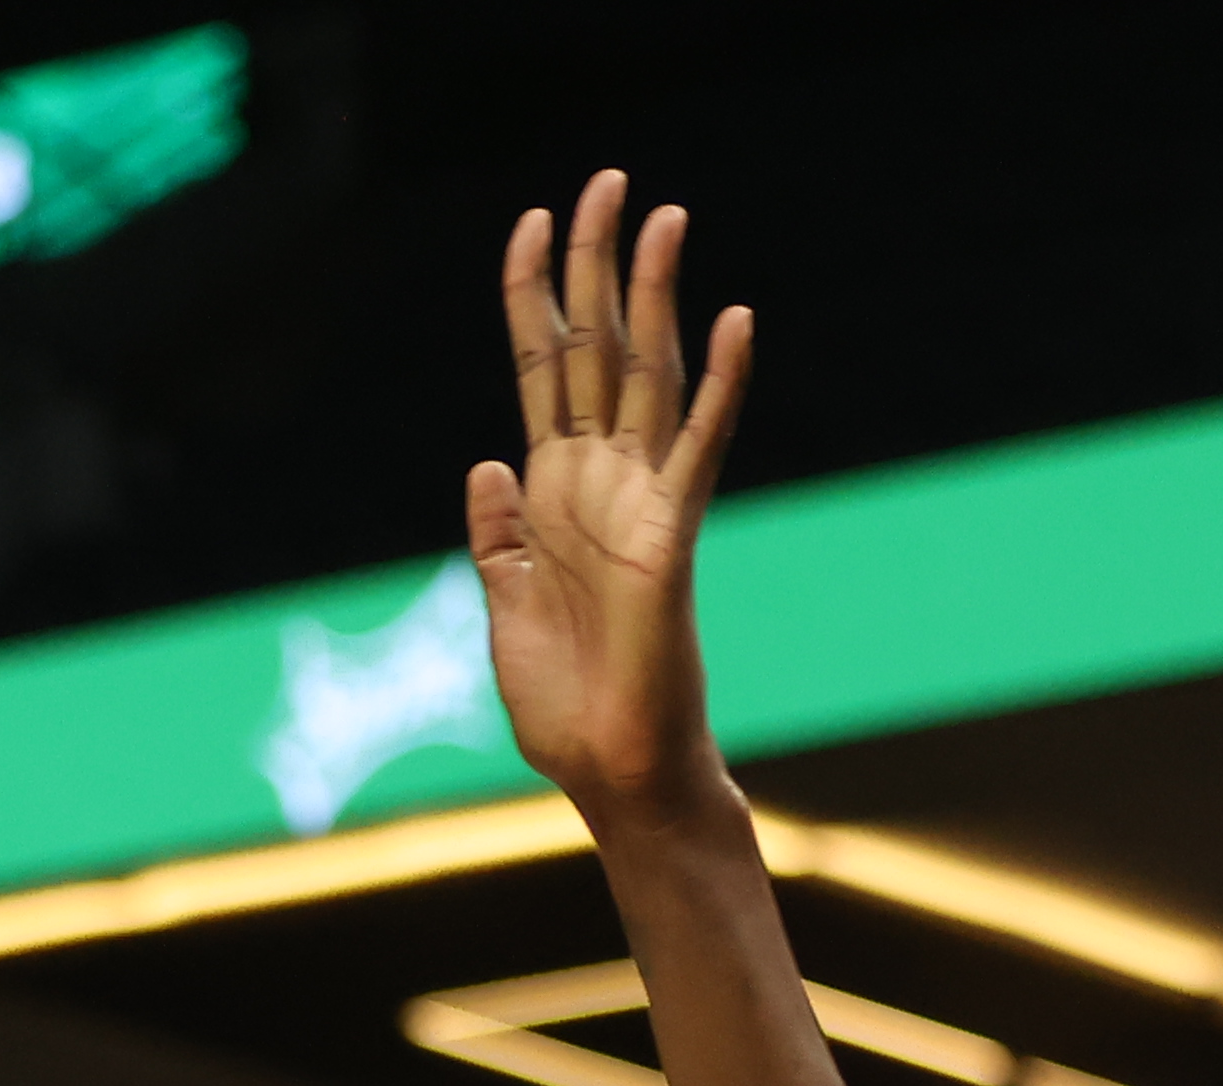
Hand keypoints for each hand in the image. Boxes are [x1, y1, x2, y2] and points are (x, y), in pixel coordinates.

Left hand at [467, 173, 754, 820]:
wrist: (608, 770)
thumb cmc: (564, 702)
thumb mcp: (505, 603)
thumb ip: (497, 534)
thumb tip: (488, 463)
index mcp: (552, 493)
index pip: (541, 370)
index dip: (532, 296)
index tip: (530, 224)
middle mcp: (600, 480)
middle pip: (597, 349)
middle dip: (597, 264)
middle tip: (609, 178)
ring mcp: (641, 501)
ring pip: (649, 375)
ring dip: (657, 295)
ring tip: (667, 214)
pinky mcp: (672, 535)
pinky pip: (699, 446)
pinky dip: (721, 383)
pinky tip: (734, 319)